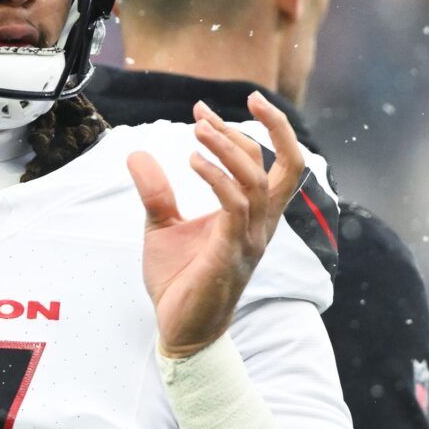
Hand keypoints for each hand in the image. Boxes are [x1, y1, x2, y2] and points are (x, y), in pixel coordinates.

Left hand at [128, 93, 306, 358]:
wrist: (180, 330)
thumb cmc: (179, 281)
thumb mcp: (161, 226)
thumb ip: (156, 192)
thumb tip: (136, 153)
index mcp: (252, 215)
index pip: (266, 162)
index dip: (239, 131)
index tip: (200, 111)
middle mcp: (261, 224)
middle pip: (291, 166)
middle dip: (277, 127)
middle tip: (246, 97)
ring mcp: (250, 239)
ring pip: (257, 180)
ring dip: (228, 148)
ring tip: (197, 129)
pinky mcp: (231, 253)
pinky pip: (236, 206)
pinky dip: (217, 177)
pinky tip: (190, 162)